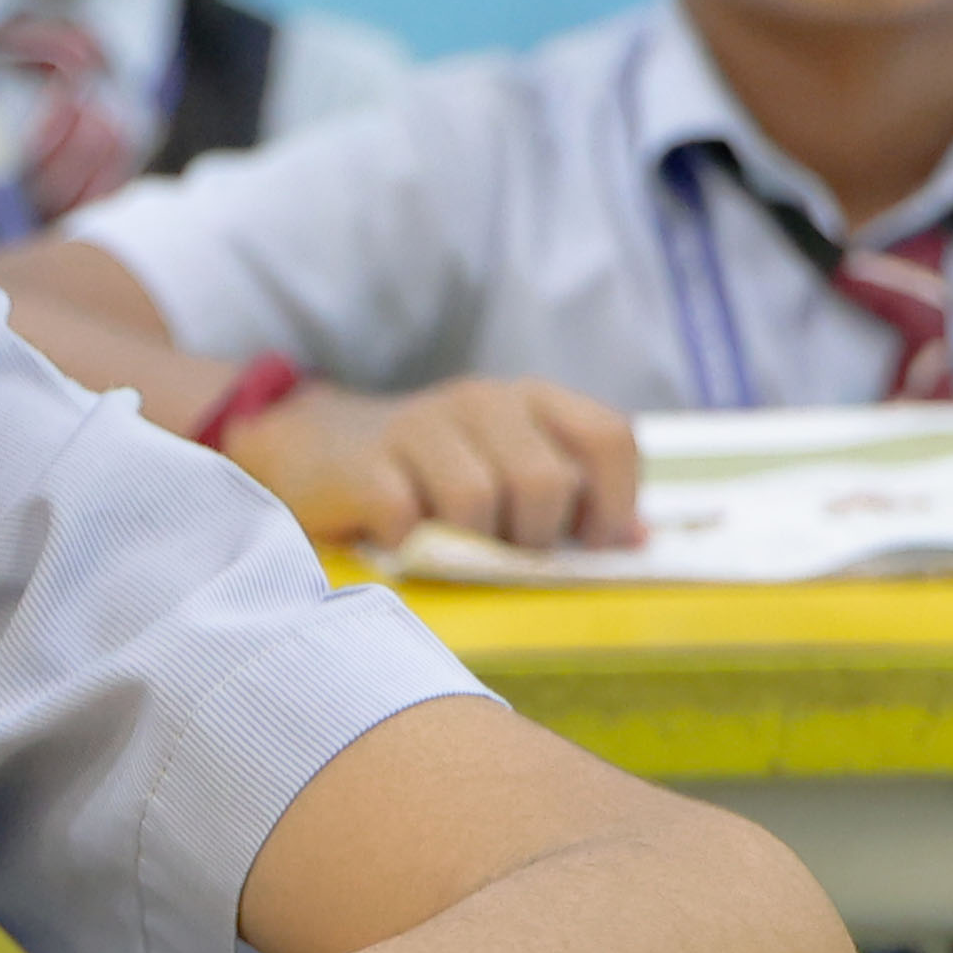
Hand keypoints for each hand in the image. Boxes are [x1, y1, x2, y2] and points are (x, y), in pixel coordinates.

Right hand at [224, 375, 641, 552]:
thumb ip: (575, 497)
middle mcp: (480, 401)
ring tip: (453, 547)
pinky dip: (413, 546)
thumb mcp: (508, 467)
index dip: (614, 501)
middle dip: (535, 536)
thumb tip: (640, 540)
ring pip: (479, 500)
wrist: (312, 451)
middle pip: (545, 481)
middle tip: (507, 551)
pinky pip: (411, 518)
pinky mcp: (364, 464)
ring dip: (471, 546)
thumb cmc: (430, 473)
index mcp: (529, 400)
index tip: (592, 543)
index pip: (608, 437)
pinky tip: (402, 542)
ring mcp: (417, 426)